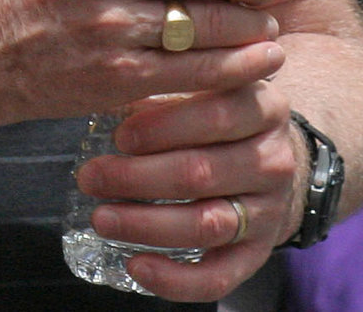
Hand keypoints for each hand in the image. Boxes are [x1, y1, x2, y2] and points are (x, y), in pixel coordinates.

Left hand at [79, 82, 306, 300]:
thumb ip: (166, 84)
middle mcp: (273, 161)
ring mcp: (269, 211)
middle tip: (89, 178)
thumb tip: (107, 90)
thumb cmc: (215, 113)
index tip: (118, 136)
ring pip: (207, 224)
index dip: (162, 127)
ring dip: (147, 226)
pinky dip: (177, 280)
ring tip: (101, 219)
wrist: (268, 156)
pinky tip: (137, 267)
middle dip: (138, 178)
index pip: (214, 115)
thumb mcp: (202, 85)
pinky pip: (221, 276)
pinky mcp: (259, 253)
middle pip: (202, 173)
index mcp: (261, 107)